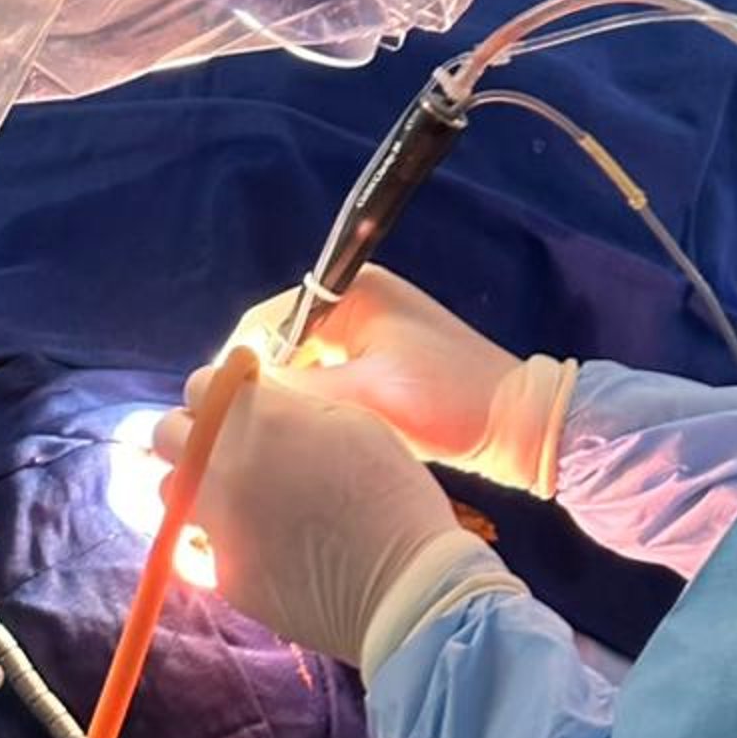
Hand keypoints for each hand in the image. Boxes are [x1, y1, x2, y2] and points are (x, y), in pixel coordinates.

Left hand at [156, 363, 517, 673]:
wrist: (403, 584)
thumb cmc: (391, 492)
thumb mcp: (351, 421)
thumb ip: (290, 404)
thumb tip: (258, 398)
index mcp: (257, 418)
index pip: (200, 385)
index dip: (222, 392)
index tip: (242, 403)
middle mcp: (221, 467)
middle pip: (166, 435)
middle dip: (194, 433)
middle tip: (231, 447)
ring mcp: (216, 526)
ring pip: (172, 492)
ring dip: (197, 486)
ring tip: (243, 498)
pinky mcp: (223, 576)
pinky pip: (201, 546)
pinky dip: (223, 538)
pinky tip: (264, 543)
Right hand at [235, 268, 576, 494]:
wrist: (518, 425)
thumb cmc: (448, 404)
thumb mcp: (364, 398)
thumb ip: (295, 393)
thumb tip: (232, 400)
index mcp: (353, 292)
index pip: (265, 323)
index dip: (237, 371)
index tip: (218, 417)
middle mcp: (357, 301)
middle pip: (281, 346)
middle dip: (262, 390)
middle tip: (240, 439)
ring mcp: (371, 331)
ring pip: (303, 368)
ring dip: (290, 403)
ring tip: (269, 445)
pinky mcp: (382, 362)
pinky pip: (329, 380)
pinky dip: (317, 407)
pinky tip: (307, 443)